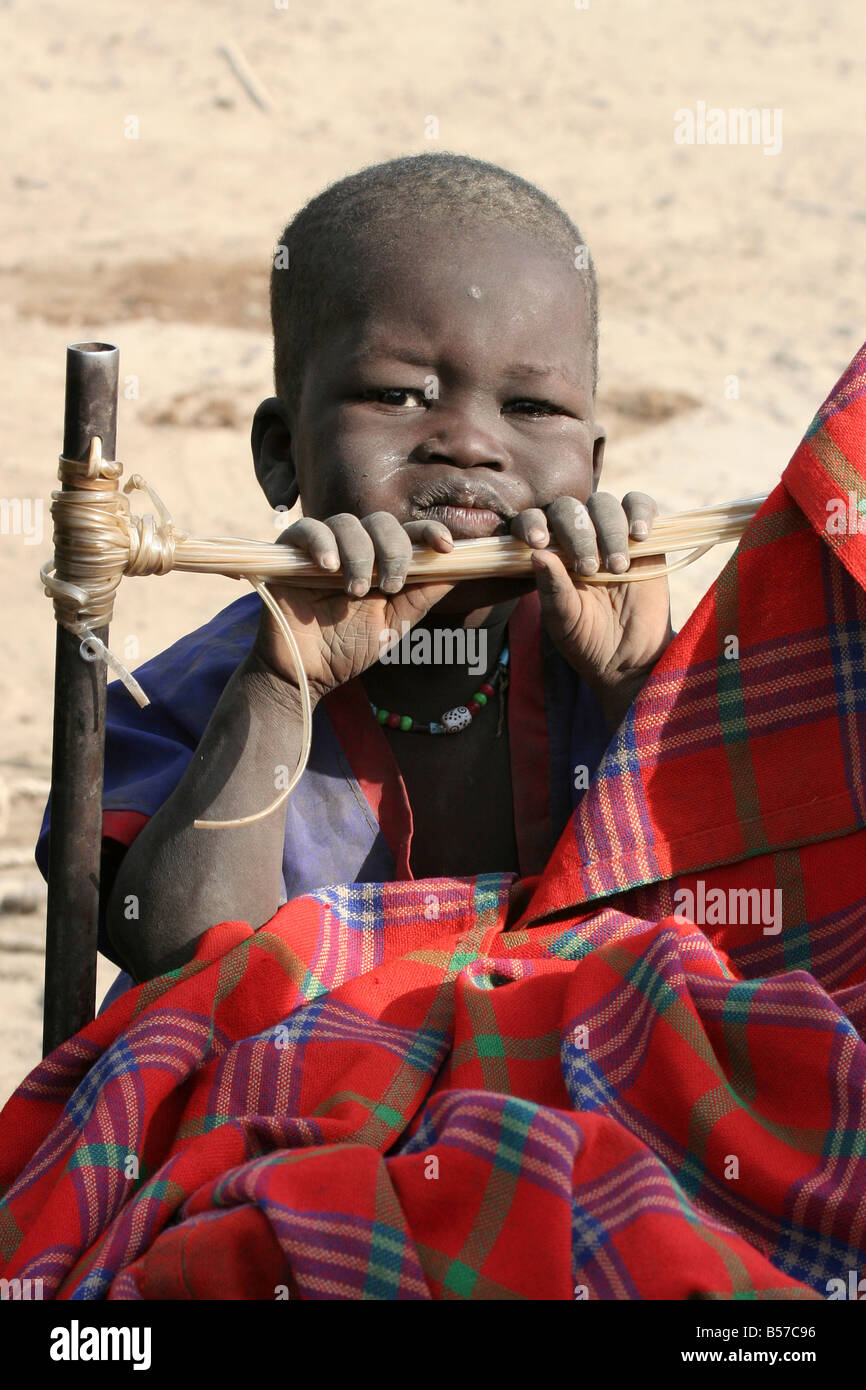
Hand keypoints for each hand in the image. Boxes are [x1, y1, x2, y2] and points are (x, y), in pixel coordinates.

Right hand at [250, 512, 456, 701]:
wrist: (305, 672)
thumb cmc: (349, 649)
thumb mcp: (395, 624)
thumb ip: (422, 596)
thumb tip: (459, 570)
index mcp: (382, 562)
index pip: (409, 533)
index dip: (429, 531)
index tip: (446, 547)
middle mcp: (356, 549)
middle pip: (381, 521)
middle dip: (393, 549)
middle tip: (391, 586)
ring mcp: (324, 548)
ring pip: (347, 524)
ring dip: (359, 554)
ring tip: (355, 591)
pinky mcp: (290, 552)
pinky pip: (307, 529)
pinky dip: (321, 543)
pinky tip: (329, 567)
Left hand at [510, 492, 672, 727]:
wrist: (629, 659)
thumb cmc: (587, 640)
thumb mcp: (564, 620)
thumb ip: (552, 589)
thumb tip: (537, 553)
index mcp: (548, 554)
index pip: (534, 521)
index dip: (532, 523)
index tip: (538, 542)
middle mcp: (576, 538)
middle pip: (569, 507)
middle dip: (577, 532)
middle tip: (589, 568)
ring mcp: (609, 534)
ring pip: (604, 504)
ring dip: (609, 529)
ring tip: (617, 567)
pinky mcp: (643, 537)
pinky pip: (640, 504)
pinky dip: (640, 512)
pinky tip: (639, 537)